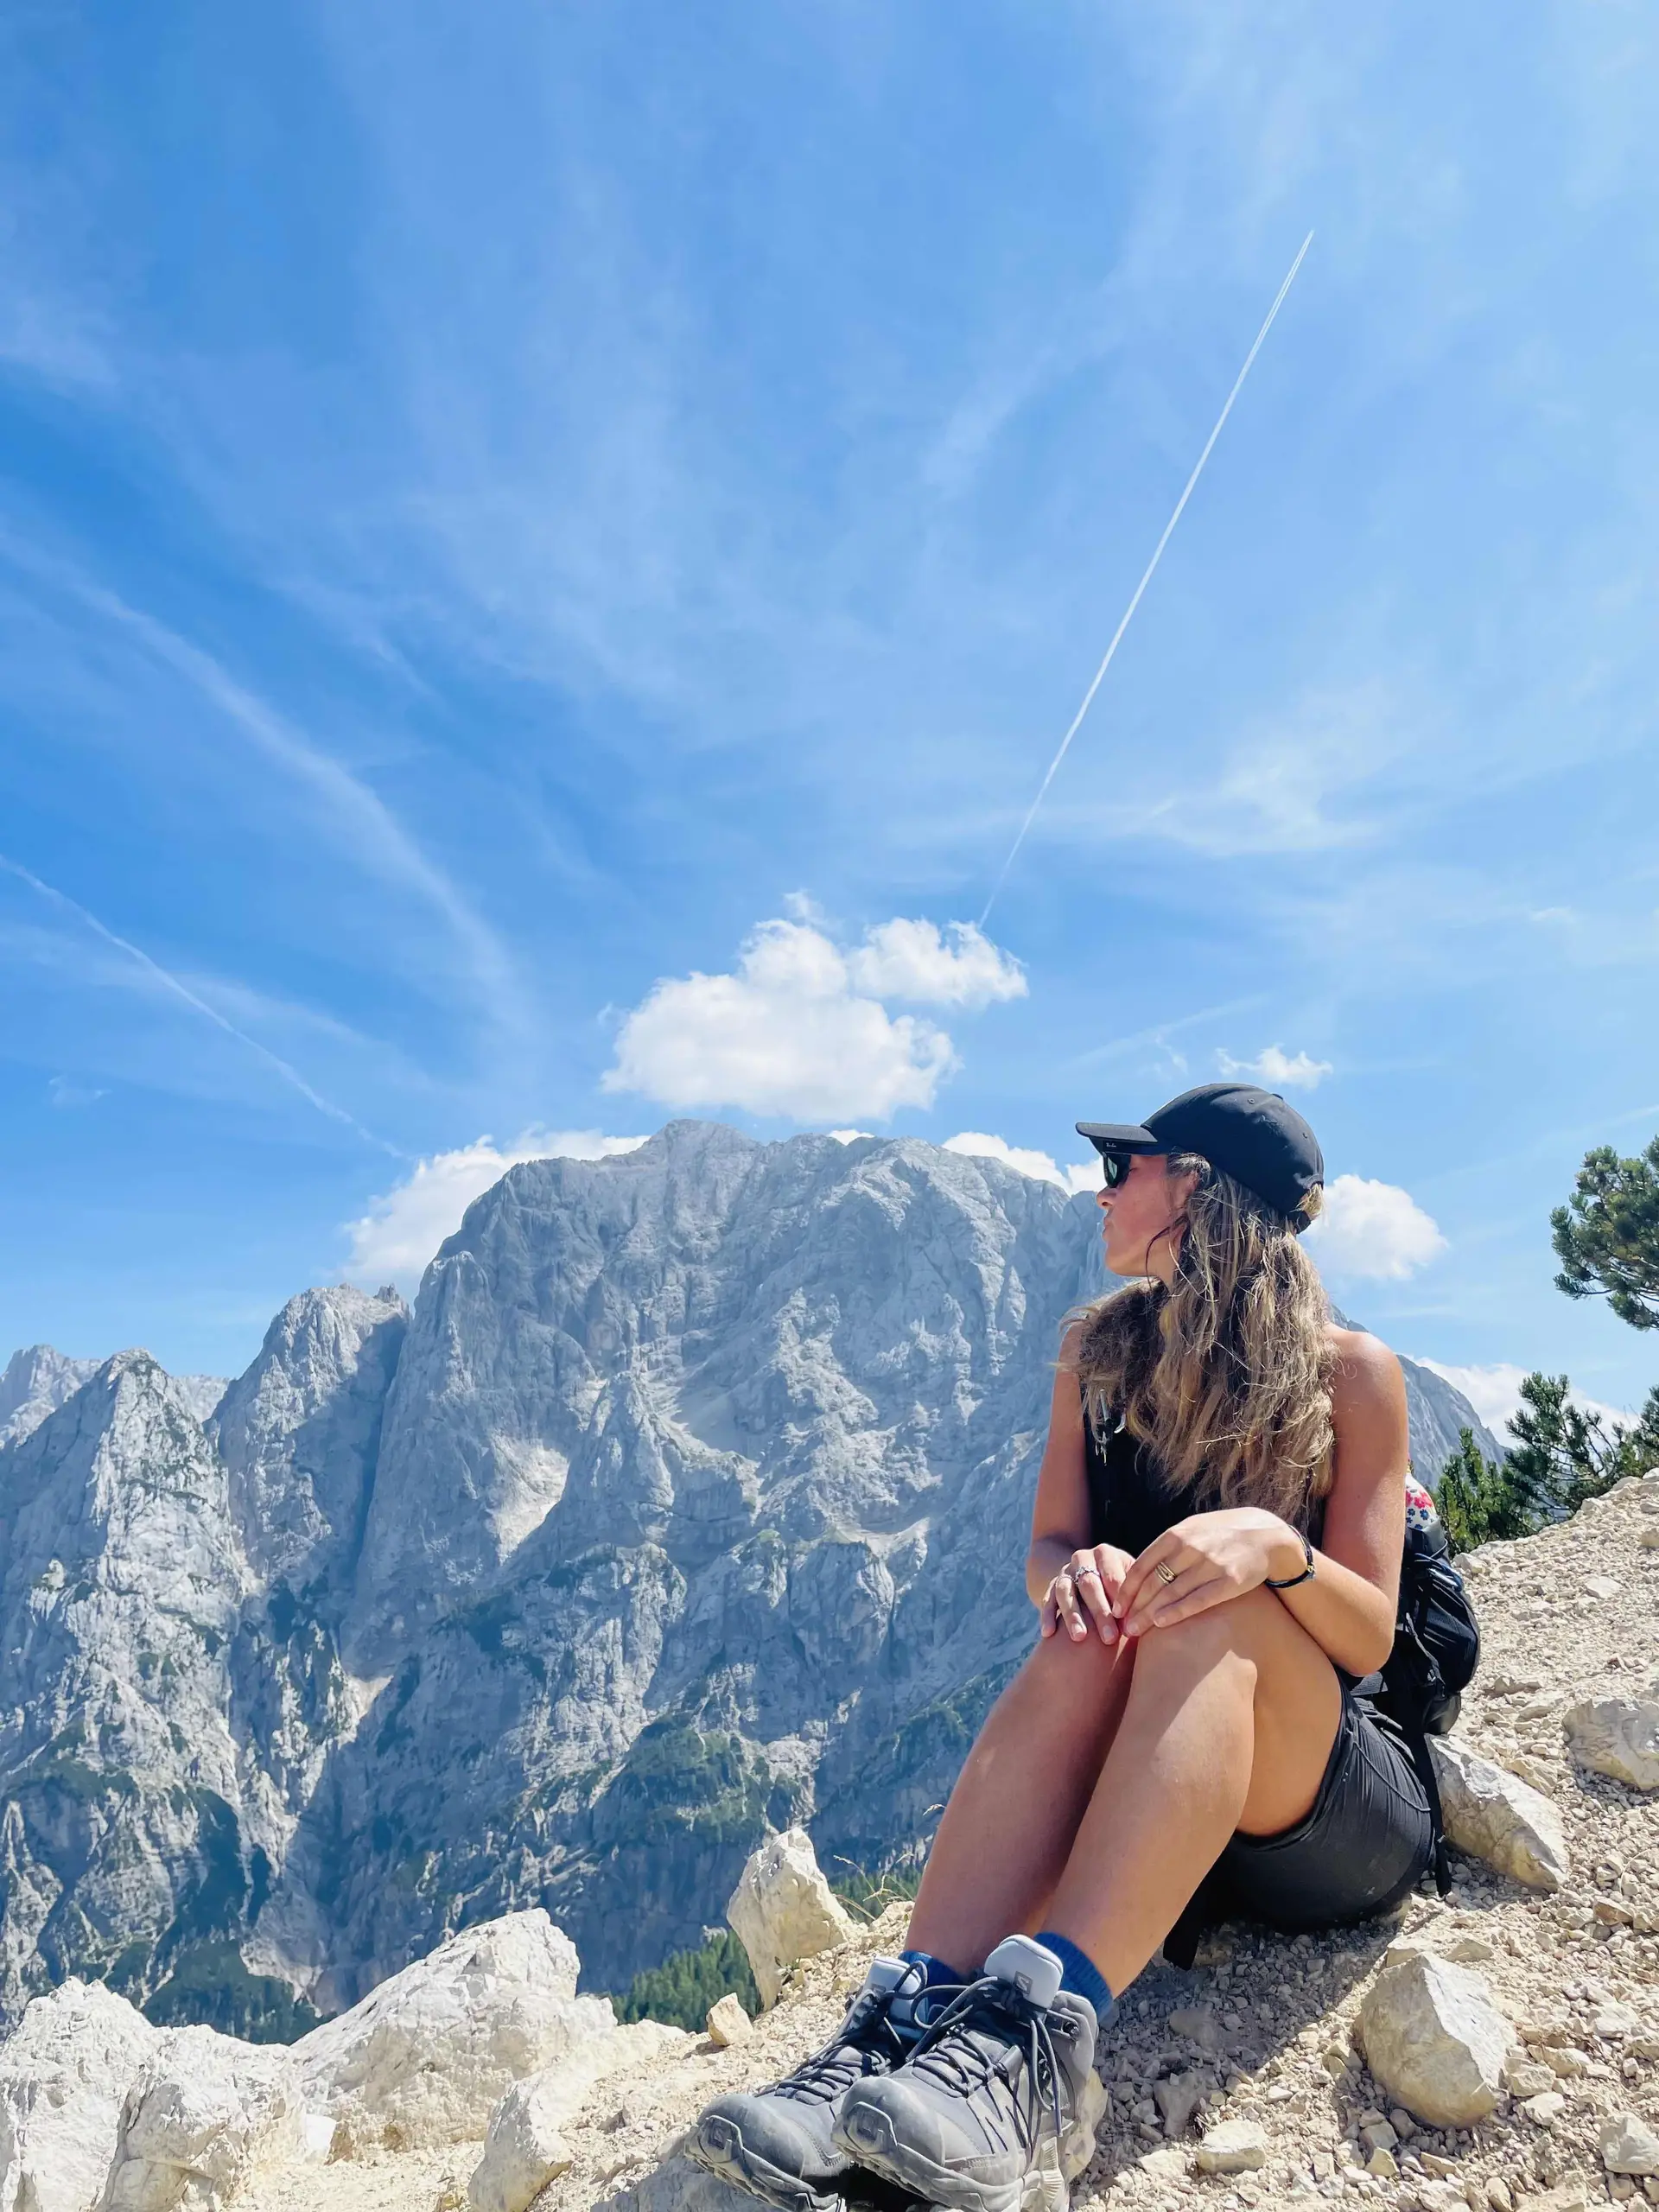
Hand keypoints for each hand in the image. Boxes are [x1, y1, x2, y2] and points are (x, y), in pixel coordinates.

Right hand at [1041, 1544, 1135, 1643]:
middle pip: (1089, 1584)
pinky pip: (1047, 1600)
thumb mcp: (1131, 1582)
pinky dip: (1047, 1616)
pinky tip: (1048, 1633)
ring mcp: (1064, 1572)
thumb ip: (1138, 1596)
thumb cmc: (1122, 1587)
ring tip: (1080, 1637)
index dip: (1120, 1600)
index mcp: (1105, 1553)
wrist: (1090, 1575)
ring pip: (1065, 1591)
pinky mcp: (1051, 1586)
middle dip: (1100, 1612)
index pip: (1112, 1576)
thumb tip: (1146, 1621)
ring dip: (1072, 1615)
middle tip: (1110, 1638)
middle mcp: (1082, 1558)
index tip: (1128, 1625)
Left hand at [1114, 1510, 1305, 1637]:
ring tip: (1134, 1631)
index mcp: (1177, 1535)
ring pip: (1171, 1593)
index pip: (1142, 1565)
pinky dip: (1177, 1612)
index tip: (1115, 1607)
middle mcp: (1190, 1548)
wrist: (1266, 1536)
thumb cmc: (1221, 1535)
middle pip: (1153, 1582)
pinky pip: (1197, 1600)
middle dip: (1134, 1606)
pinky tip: (1161, 1623)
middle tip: (1121, 1626)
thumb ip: (1167, 1548)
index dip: (1126, 1588)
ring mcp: (1210, 1564)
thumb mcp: (1192, 1530)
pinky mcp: (1229, 1581)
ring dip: (1149, 1614)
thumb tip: (1138, 1571)